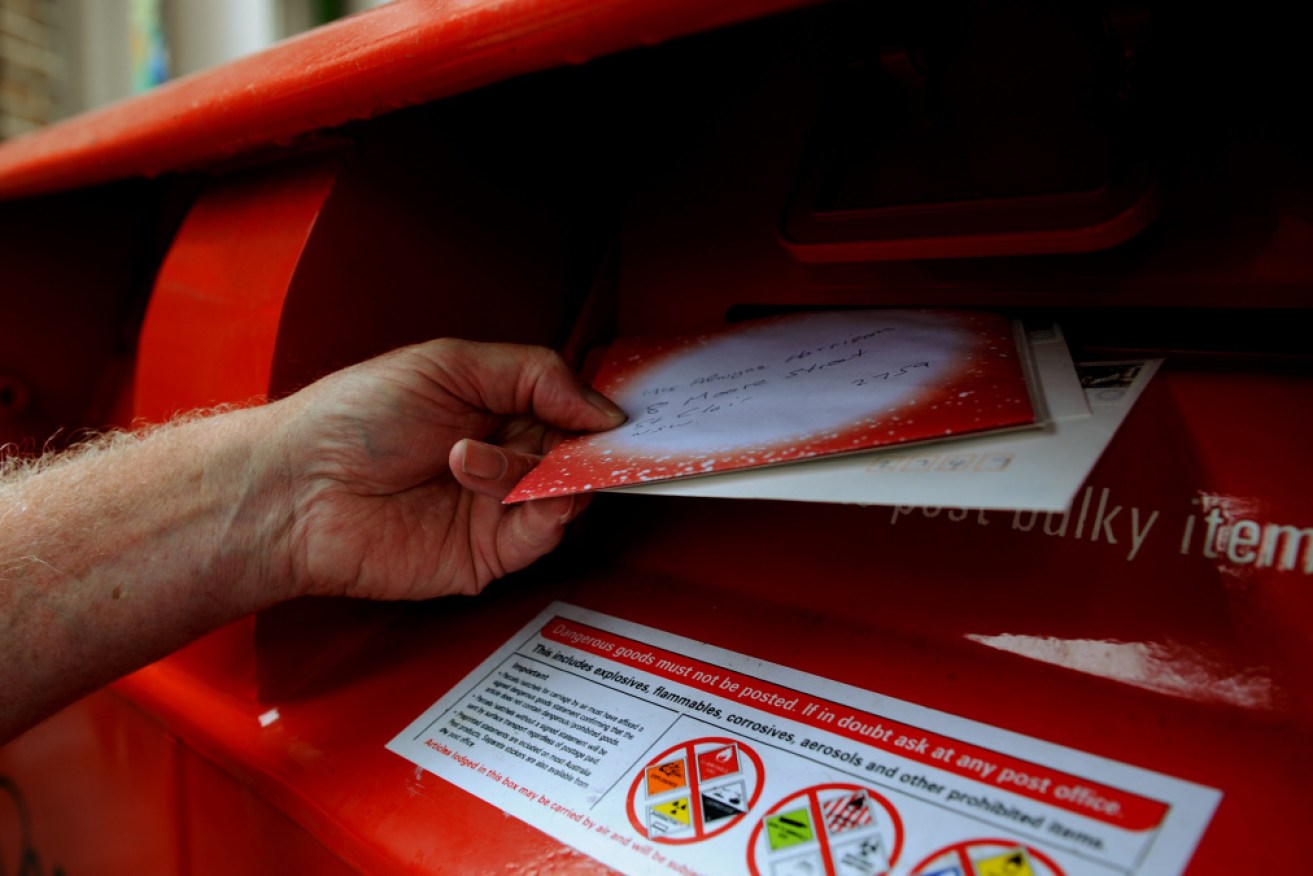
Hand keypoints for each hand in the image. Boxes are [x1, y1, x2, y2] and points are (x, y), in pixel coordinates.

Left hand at [273, 339, 624, 601]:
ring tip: (472, 457)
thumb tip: (601, 406)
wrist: (299, 490)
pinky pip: (545, 533)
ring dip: (538, 470)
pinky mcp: (490, 554)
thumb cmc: (355, 418)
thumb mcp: (450, 364)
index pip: (570, 409)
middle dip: (585, 445)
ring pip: (569, 493)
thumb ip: (535, 374)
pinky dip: (544, 509)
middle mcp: (503, 457)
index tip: (617, 411)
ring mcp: (497, 508)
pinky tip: (504, 488)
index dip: (595, 410)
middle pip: (579, 454)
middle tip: (581, 439)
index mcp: (496, 407)